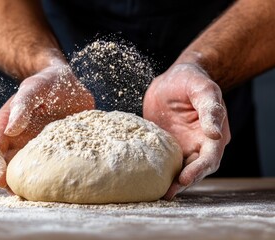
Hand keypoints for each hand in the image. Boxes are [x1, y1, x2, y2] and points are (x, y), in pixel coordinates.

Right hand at [0, 63, 94, 188]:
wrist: (67, 82)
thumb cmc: (46, 83)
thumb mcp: (33, 88)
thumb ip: (22, 105)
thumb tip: (11, 130)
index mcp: (7, 127)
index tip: (2, 180)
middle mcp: (21, 141)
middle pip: (11, 167)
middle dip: (14, 182)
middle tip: (23, 196)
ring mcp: (39, 146)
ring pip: (32, 170)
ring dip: (35, 183)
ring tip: (44, 195)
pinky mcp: (57, 149)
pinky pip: (54, 165)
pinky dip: (56, 175)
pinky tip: (65, 182)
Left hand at [143, 63, 230, 199]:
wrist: (173, 79)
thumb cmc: (192, 80)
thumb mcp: (202, 89)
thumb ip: (210, 108)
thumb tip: (215, 133)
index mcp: (212, 134)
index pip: (209, 158)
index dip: (198, 170)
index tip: (184, 178)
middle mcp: (198, 144)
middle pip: (194, 169)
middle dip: (183, 182)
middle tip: (168, 193)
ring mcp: (182, 145)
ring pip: (178, 168)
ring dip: (170, 181)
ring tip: (157, 193)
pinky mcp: (166, 144)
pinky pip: (163, 159)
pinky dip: (158, 169)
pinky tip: (147, 177)